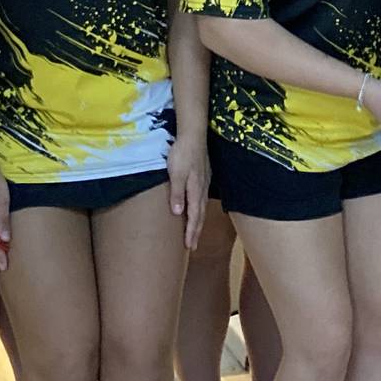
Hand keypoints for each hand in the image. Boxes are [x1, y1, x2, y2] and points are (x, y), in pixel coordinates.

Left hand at [168, 134, 209, 249]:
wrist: (194, 134)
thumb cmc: (182, 153)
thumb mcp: (176, 173)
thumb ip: (177, 193)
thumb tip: (178, 214)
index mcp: (195, 190)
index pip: (194, 216)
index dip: (191, 231)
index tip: (189, 246)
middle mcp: (202, 188)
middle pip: (200, 214)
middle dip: (196, 231)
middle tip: (192, 246)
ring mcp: (204, 182)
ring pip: (202, 206)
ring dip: (199, 221)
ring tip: (195, 231)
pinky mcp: (204, 175)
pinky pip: (202, 198)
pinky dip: (200, 209)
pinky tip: (198, 208)